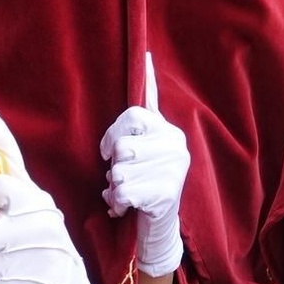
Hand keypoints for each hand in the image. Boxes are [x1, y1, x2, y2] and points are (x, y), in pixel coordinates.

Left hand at [100, 53, 188, 276]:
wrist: (159, 226)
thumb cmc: (143, 182)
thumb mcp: (142, 146)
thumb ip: (140, 115)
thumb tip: (147, 56)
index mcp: (168, 130)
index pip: (134, 115)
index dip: (112, 135)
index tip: (107, 152)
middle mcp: (176, 146)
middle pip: (121, 147)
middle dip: (113, 168)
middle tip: (123, 179)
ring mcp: (173, 170)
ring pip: (118, 172)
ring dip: (114, 188)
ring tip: (128, 193)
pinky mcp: (166, 194)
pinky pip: (122, 192)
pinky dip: (117, 203)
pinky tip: (127, 207)